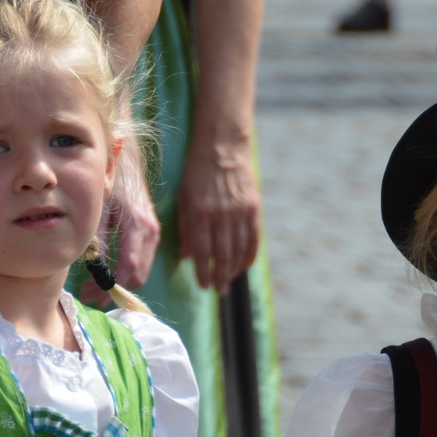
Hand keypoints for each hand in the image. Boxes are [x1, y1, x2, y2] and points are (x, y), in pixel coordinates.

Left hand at [78, 159, 160, 306]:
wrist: (127, 162)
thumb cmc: (110, 182)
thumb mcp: (99, 210)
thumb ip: (98, 239)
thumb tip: (92, 269)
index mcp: (139, 226)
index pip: (129, 267)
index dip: (110, 286)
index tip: (92, 296)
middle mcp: (151, 232)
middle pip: (137, 275)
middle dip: (113, 289)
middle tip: (89, 295)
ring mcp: (154, 233)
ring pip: (140, 271)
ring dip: (119, 283)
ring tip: (93, 287)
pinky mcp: (151, 233)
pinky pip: (141, 261)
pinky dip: (125, 272)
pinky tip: (105, 273)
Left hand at [177, 138, 260, 290]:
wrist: (223, 146)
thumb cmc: (196, 172)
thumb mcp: (183, 197)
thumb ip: (184, 228)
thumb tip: (186, 256)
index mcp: (199, 213)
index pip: (201, 251)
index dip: (203, 272)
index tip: (203, 285)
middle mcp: (220, 215)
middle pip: (222, 255)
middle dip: (220, 276)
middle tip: (218, 290)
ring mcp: (239, 211)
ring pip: (239, 250)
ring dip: (234, 269)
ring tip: (229, 281)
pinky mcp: (253, 207)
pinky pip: (253, 238)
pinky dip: (250, 255)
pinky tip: (245, 265)